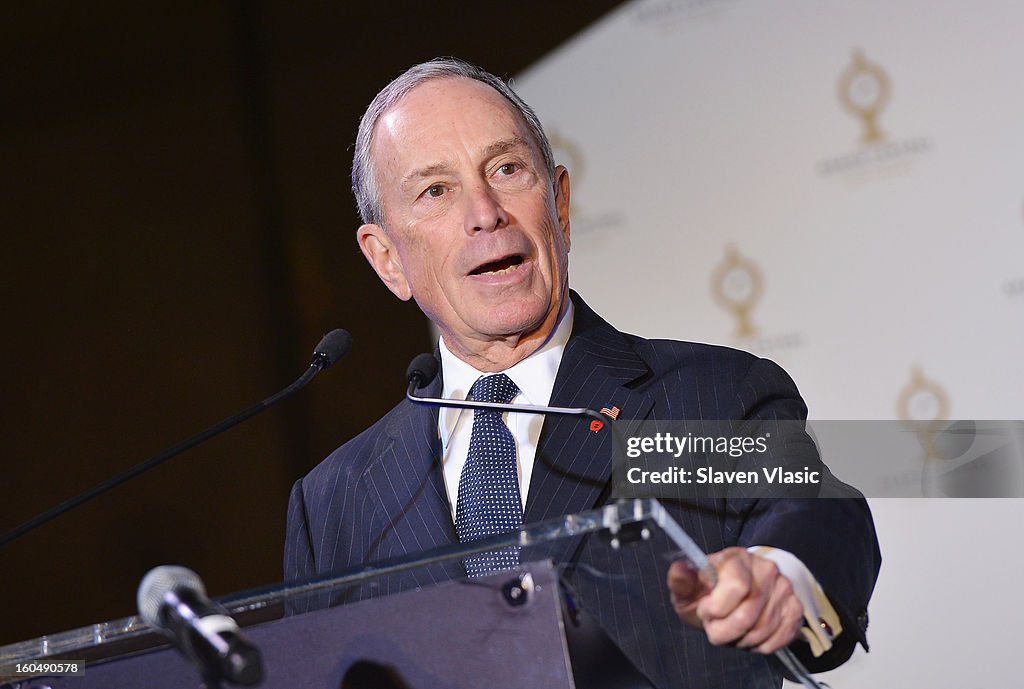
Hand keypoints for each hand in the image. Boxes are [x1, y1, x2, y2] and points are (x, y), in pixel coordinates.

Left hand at [667, 547, 802, 653]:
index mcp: (736, 558)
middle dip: (724, 630)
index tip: (705, 611)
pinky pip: (778, 640)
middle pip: (748, 616)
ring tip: (732, 628)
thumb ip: (681, 580)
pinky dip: (759, 645)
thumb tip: (681, 569)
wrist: (736, 595)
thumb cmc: (709, 593)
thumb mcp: (689, 588)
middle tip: (716, 626)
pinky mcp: (795, 609)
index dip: (717, 608)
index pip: (737, 587)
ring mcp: (784, 588)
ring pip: (762, 631)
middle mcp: (765, 569)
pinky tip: (749, 633)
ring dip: (741, 639)